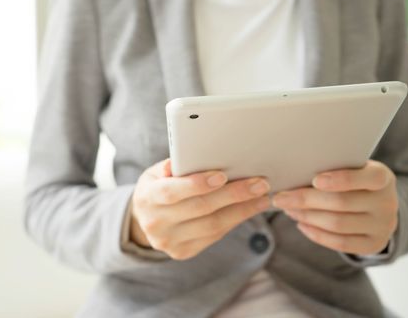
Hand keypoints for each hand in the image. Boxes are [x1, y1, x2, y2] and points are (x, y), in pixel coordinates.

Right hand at [130, 158, 270, 259]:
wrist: (145, 220)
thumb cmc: (157, 187)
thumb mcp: (156, 173)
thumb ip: (172, 165)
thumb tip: (191, 156)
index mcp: (146, 198)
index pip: (171, 192)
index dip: (197, 184)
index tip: (222, 175)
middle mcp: (156, 223)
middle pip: (200, 208)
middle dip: (233, 195)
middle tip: (259, 183)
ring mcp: (169, 241)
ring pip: (212, 225)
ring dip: (242, 210)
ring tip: (262, 197)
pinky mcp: (183, 252)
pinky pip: (215, 236)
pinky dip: (235, 220)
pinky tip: (249, 208)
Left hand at [273, 160, 397, 255]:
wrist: (377, 205)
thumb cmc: (354, 181)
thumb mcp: (352, 169)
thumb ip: (333, 168)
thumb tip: (293, 172)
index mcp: (382, 178)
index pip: (368, 178)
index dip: (342, 179)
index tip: (315, 180)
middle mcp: (387, 203)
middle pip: (341, 202)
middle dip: (306, 200)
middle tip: (281, 198)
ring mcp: (382, 226)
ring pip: (337, 224)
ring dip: (307, 217)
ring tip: (288, 210)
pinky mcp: (373, 244)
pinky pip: (341, 243)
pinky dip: (316, 234)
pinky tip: (300, 224)